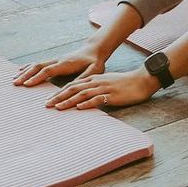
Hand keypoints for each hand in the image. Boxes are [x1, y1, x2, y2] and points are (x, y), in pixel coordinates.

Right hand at [14, 43, 106, 87]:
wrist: (95, 50)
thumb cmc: (95, 62)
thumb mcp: (94, 70)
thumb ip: (83, 78)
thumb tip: (72, 87)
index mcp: (65, 63)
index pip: (48, 70)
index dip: (37, 77)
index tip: (26, 85)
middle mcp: (58, 60)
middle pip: (38, 66)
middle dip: (26, 75)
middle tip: (15, 83)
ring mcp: (55, 60)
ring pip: (37, 64)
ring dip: (25, 71)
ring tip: (14, 78)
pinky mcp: (55, 61)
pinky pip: (39, 64)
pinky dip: (29, 67)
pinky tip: (22, 70)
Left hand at [45, 68, 159, 110]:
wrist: (141, 81)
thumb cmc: (124, 85)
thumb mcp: (106, 85)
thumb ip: (94, 91)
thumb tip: (82, 101)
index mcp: (93, 79)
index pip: (72, 85)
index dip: (59, 92)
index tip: (48, 100)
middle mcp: (95, 82)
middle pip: (73, 88)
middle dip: (58, 97)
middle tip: (46, 105)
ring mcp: (103, 88)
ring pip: (82, 94)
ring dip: (68, 101)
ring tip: (58, 107)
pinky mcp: (111, 95)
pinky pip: (97, 99)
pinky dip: (87, 103)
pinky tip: (79, 107)